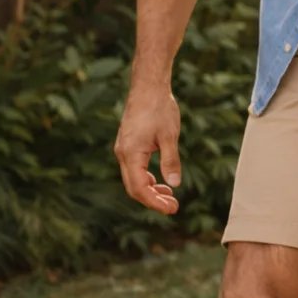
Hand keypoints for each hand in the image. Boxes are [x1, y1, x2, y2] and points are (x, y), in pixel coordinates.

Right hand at [114, 80, 182, 214]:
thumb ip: (170, 161)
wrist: (148, 87)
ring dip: (151, 190)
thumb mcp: (169, 136)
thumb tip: (174, 184)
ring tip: (170, 196)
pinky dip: (147, 178)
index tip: (171, 209)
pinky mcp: (128, 145)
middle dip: (153, 200)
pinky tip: (160, 181)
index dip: (154, 202)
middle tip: (173, 207)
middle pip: (134, 187)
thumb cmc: (159, 108)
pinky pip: (135, 169)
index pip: (139, 188)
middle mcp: (123, 154)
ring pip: (134, 178)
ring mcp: (124, 150)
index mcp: (130, 154)